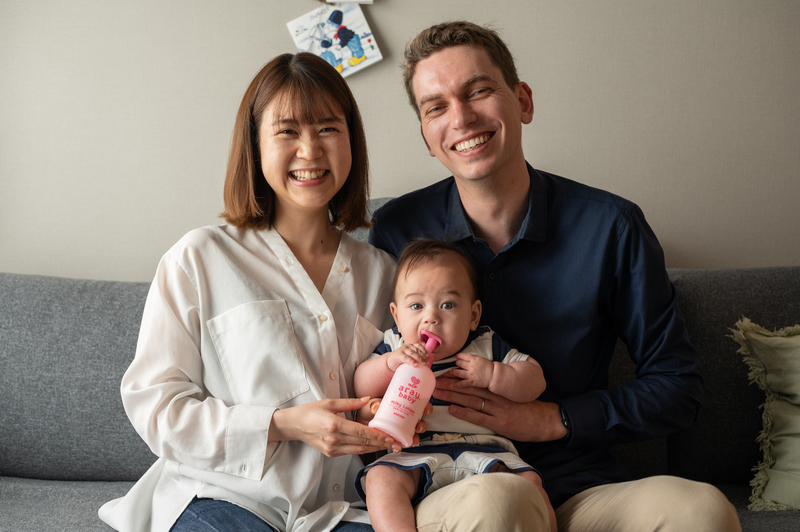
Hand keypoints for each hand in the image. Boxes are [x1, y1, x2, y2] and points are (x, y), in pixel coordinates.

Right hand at [270, 397, 396, 456]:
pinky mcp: (331, 453)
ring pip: (359, 450)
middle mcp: (334, 439)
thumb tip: (367, 400)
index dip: (377, 435)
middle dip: (381, 443)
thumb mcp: (329, 402)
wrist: (294, 426)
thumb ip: (350, 402)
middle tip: (396, 442)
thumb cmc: (310, 411)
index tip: (390, 436)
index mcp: (334, 425)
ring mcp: (332, 448)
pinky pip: (351, 452)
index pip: (361, 432)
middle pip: (363, 443)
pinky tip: (373, 446)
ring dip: (375, 448)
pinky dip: (363, 449)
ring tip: (389, 446)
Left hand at [354, 397, 433, 452]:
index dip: (426, 407)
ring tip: (413, 440)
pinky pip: (402, 441)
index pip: (420, 404)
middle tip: (418, 427)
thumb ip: (374, 404)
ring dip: (415, 437)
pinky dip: (403, 444)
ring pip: (414, 433)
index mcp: (404, 404)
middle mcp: (405, 416)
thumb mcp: (372, 403)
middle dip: (422, 426)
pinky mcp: (394, 436)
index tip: (426, 411)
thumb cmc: (368, 407)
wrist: (359, 418)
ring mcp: (401, 427)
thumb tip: (375, 407)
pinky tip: (400, 447)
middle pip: (420, 420)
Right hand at [385, 343, 429, 371]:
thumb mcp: (409, 357)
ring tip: (423, 363)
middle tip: (426, 363)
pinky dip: (411, 361)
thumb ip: (415, 358)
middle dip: (423, 356)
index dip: (424, 350)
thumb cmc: (401, 360)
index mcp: (410, 346)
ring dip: (419, 358)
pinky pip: (406, 358)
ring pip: (412, 353)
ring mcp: (402, 350)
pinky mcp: (398, 355)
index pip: (419, 346)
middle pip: (417, 350)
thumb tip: (425, 364)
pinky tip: (414, 364)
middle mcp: (407, 347)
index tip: (427, 355)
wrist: (390, 361)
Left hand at [433, 376, 566, 442]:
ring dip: (452, 396)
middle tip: (434, 381)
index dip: (459, 377)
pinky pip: (479, 417)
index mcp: (499, 389)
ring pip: (471, 400)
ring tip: (437, 392)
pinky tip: (452, 408)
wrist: (545, 421)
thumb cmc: (528, 409)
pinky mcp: (499, 424)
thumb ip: (497, 393)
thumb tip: (480, 388)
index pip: (475, 381)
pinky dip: (464, 413)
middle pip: (469, 388)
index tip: (444, 374)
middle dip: (450, 385)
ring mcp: (498, 410)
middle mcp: (496, 397)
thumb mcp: (512, 396)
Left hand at [446, 352, 493, 388]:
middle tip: (455, 364)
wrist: (494, 375)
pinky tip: (451, 385)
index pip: (464, 356)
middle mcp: (470, 366)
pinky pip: (462, 383)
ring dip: (453, 372)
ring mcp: (470, 374)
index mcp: (474, 359)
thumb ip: (474, 359)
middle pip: (460, 363)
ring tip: (451, 371)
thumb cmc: (490, 367)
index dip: (459, 356)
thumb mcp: (481, 359)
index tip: (456, 356)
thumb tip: (467, 358)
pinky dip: (456, 385)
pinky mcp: (471, 382)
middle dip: (457, 363)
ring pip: (458, 372)